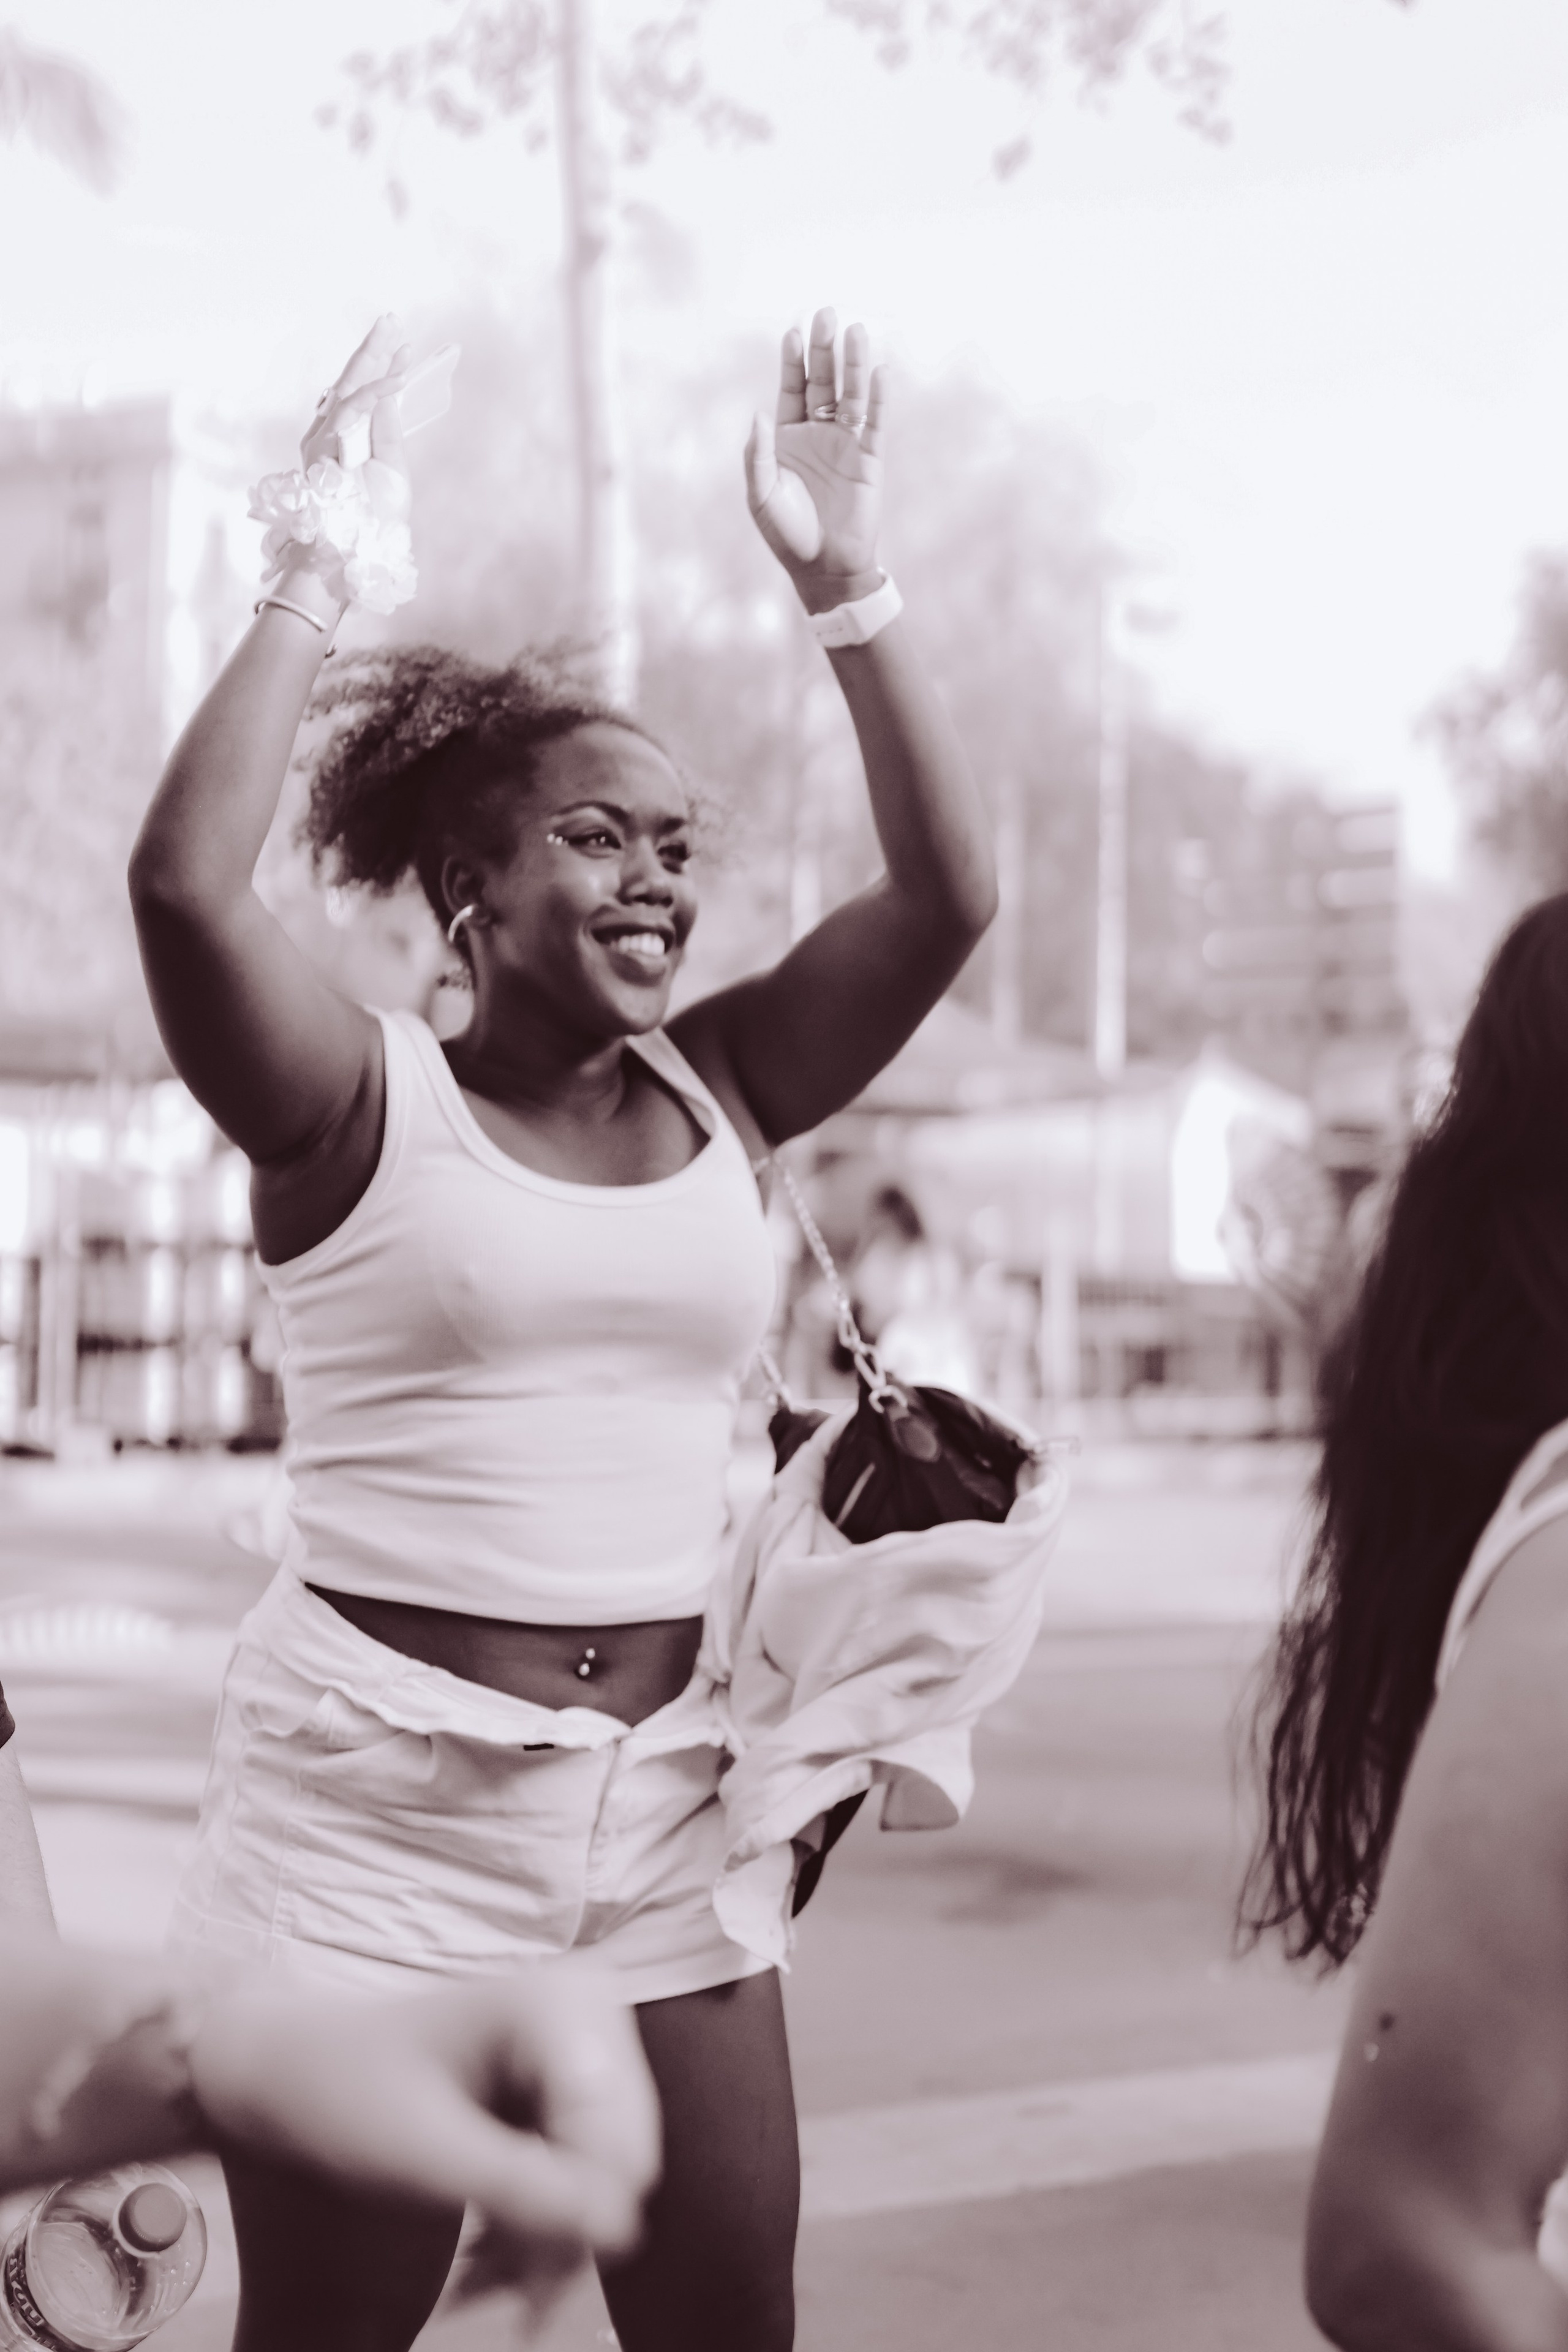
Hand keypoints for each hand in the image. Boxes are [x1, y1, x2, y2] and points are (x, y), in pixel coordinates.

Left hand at [188, 1969, 659, 2273]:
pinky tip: (483, 2249)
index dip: (572, 2220)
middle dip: (555, 2237)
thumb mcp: (425, 2157)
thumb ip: (526, 2194)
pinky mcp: (566, 2088)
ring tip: (472, 2280)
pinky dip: (536, 2225)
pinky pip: (583, 2177)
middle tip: (480, 2290)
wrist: (293, 2070)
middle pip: (618, 2162)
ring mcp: (580, 2050)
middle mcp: (588, 2015)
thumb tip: (624, 2233)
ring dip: (542, 2243)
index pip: (617, 2142)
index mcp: (561, 2006)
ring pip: (604, 2181)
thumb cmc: (342, 2095)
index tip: (499, 2275)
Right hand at [301, 312, 410, 502]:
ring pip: (349, 387)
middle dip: (373, 349)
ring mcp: (323, 438)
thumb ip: (389, 432)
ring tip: (394, 335)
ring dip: (373, 358)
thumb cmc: (373, 518)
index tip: (404, 347)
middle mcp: (331, 434)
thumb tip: (390, 395)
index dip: (383, 368)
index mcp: (348, 439)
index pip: (365, 394)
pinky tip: (396, 378)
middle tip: (391, 320)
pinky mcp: (322, 446)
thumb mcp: (393, 469)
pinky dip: (375, 393)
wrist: (357, 549)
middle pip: (352, 382)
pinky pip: (350, 411)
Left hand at [746, 307, 887, 615]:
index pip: (791, 388)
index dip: (792, 360)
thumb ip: (756, 456)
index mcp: (787, 438)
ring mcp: (845, 445)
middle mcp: (817, 434)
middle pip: (822, 382)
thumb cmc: (787, 534)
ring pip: (850, 395)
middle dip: (823, 349)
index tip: (793, 331)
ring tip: (856, 330)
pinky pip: (874, 424)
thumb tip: (758, 413)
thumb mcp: (761, 496)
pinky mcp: (869, 460)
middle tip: (826, 313)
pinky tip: (881, 372)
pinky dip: (878, 399)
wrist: (823, 568)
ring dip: (853, 364)